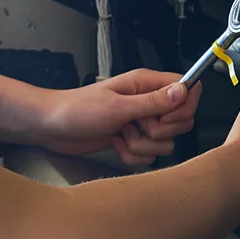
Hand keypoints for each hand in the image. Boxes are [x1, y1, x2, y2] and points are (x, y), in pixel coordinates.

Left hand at [35, 69, 200, 166]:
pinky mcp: (132, 138)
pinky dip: (132, 154)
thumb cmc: (77, 109)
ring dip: (143, 145)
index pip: (187, 90)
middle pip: (180, 121)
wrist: (52, 127)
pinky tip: (115, 143)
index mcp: (145, 84)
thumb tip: (183, 91)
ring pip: (165, 142)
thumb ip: (153, 101)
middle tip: (136, 125)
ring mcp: (139, 121)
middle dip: (160, 131)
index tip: (165, 117)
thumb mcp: (117, 106)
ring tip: (121, 134)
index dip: (184, 107)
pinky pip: (148, 154)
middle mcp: (146, 101)